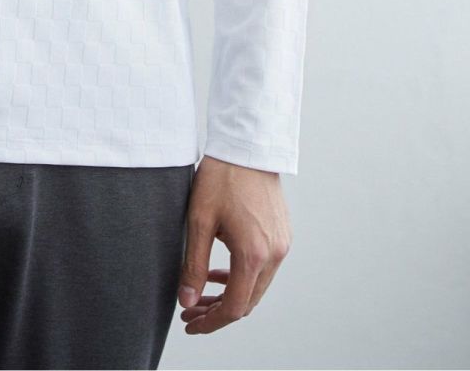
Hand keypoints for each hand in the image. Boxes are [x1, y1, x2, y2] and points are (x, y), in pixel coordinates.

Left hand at [176, 155, 292, 333]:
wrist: (247, 147)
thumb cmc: (222, 178)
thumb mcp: (199, 221)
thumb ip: (193, 265)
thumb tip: (187, 300)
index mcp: (253, 254)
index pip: (234, 307)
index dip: (210, 321)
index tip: (190, 323)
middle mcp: (274, 254)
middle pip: (248, 302)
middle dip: (218, 311)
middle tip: (190, 310)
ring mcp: (282, 245)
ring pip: (256, 287)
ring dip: (231, 294)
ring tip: (201, 292)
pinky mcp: (282, 235)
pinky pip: (264, 268)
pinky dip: (243, 277)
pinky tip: (221, 272)